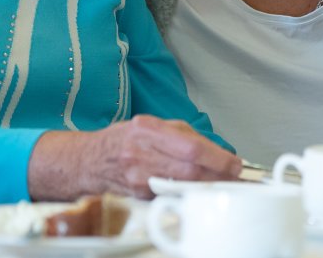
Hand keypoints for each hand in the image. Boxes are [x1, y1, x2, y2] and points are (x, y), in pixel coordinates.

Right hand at [30, 115, 244, 199]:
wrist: (87, 162)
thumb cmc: (122, 140)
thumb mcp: (150, 124)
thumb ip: (182, 133)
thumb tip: (214, 149)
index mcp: (147, 131)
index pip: (191, 147)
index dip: (218, 158)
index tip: (235, 163)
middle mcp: (141, 155)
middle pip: (190, 171)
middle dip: (218, 175)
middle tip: (235, 176)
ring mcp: (138, 179)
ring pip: (182, 187)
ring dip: (207, 187)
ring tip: (222, 184)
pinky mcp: (138, 197)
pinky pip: (170, 196)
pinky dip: (188, 194)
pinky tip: (198, 191)